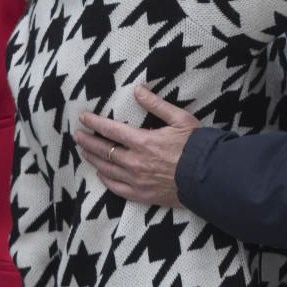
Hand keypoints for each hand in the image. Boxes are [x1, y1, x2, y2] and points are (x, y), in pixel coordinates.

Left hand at [75, 85, 200, 207]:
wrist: (208, 177)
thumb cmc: (196, 146)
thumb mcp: (180, 119)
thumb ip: (156, 105)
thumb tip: (138, 91)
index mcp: (143, 141)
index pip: (111, 130)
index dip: (95, 123)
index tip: (83, 117)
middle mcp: (135, 162)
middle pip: (104, 151)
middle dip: (88, 141)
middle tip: (77, 135)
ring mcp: (137, 181)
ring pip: (107, 169)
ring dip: (93, 159)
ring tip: (84, 152)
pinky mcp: (142, 195)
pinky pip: (116, 188)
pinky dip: (106, 180)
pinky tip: (101, 174)